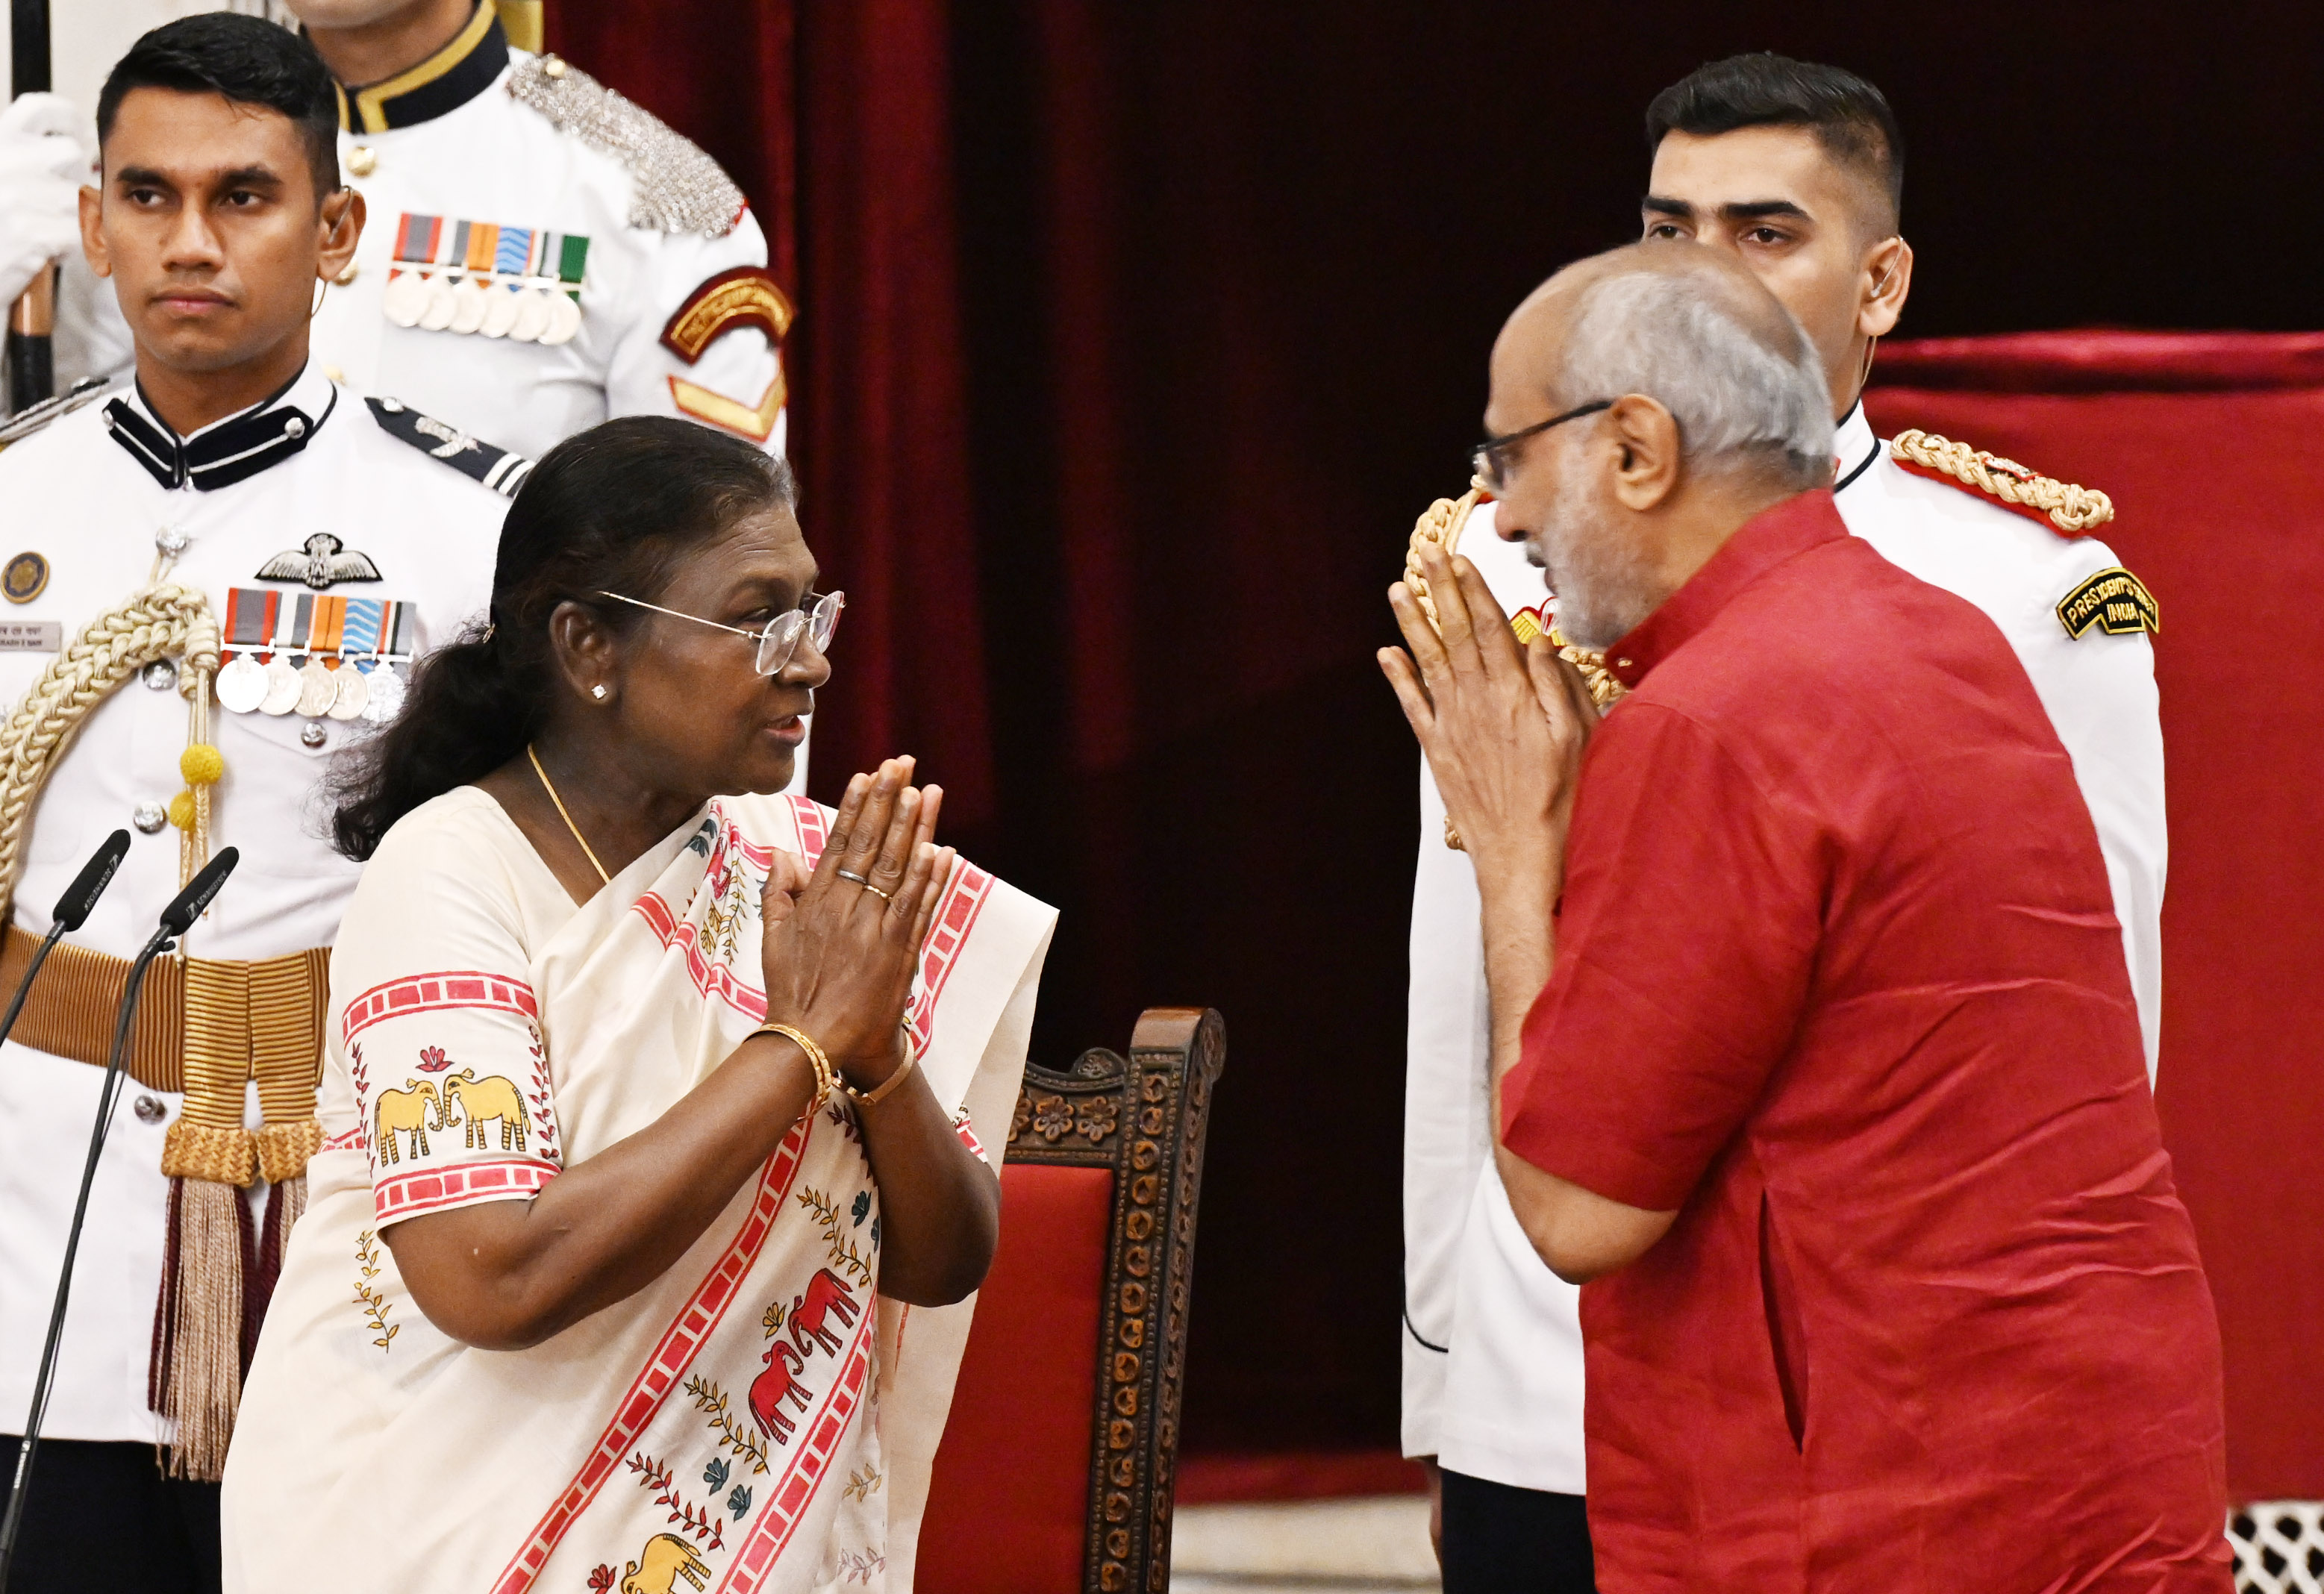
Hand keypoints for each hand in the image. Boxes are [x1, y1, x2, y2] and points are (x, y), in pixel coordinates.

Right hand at [0, 94, 87, 308]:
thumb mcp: (0, 177)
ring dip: (66, 215)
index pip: (38, 110)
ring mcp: (19, 196)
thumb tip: (74, 147)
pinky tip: (40, 250)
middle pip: (69, 153)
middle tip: (60, 198)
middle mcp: (7, 162)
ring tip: (40, 229)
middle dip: (73, 175)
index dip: (67, 117)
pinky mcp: (33, 232)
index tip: (82, 131)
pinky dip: (63, 245)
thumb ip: (20, 159)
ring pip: (75, 196)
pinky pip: (73, 232)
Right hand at [759, 757, 954, 1084]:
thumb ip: (778, 892)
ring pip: (899, 869)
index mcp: (817, 902)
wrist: (813, 1043)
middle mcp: (847, 909)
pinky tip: (943, 849)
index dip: (857, 806)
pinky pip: (918, 908)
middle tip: (902, 764)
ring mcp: (875, 929)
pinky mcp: (898, 953)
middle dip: (889, 801)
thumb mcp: (773, 938)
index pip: (840, 842)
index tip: (869, 774)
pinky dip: (932, 879)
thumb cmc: (793, 991)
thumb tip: (781, 852)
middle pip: (873, 845)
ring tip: (927, 791)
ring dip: (915, 828)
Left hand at [1379, 544, 1598, 894]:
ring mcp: (1454, 725)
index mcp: (1515, 695)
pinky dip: (1398, 677)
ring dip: (1414, 623)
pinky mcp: (1439, 750)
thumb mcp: (1578, 739)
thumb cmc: (1560, 800)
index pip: (1492, 629)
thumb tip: (1541, 640)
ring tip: (1399, 589)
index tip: (1462, 560)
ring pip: (1430, 661)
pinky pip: (1414, 705)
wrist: (1522, 855)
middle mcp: (1478, 703)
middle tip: (1426, 553)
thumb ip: (1559, 686)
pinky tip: (1386, 653)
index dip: (1476, 591)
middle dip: (1442, 590)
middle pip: (1457, 634)